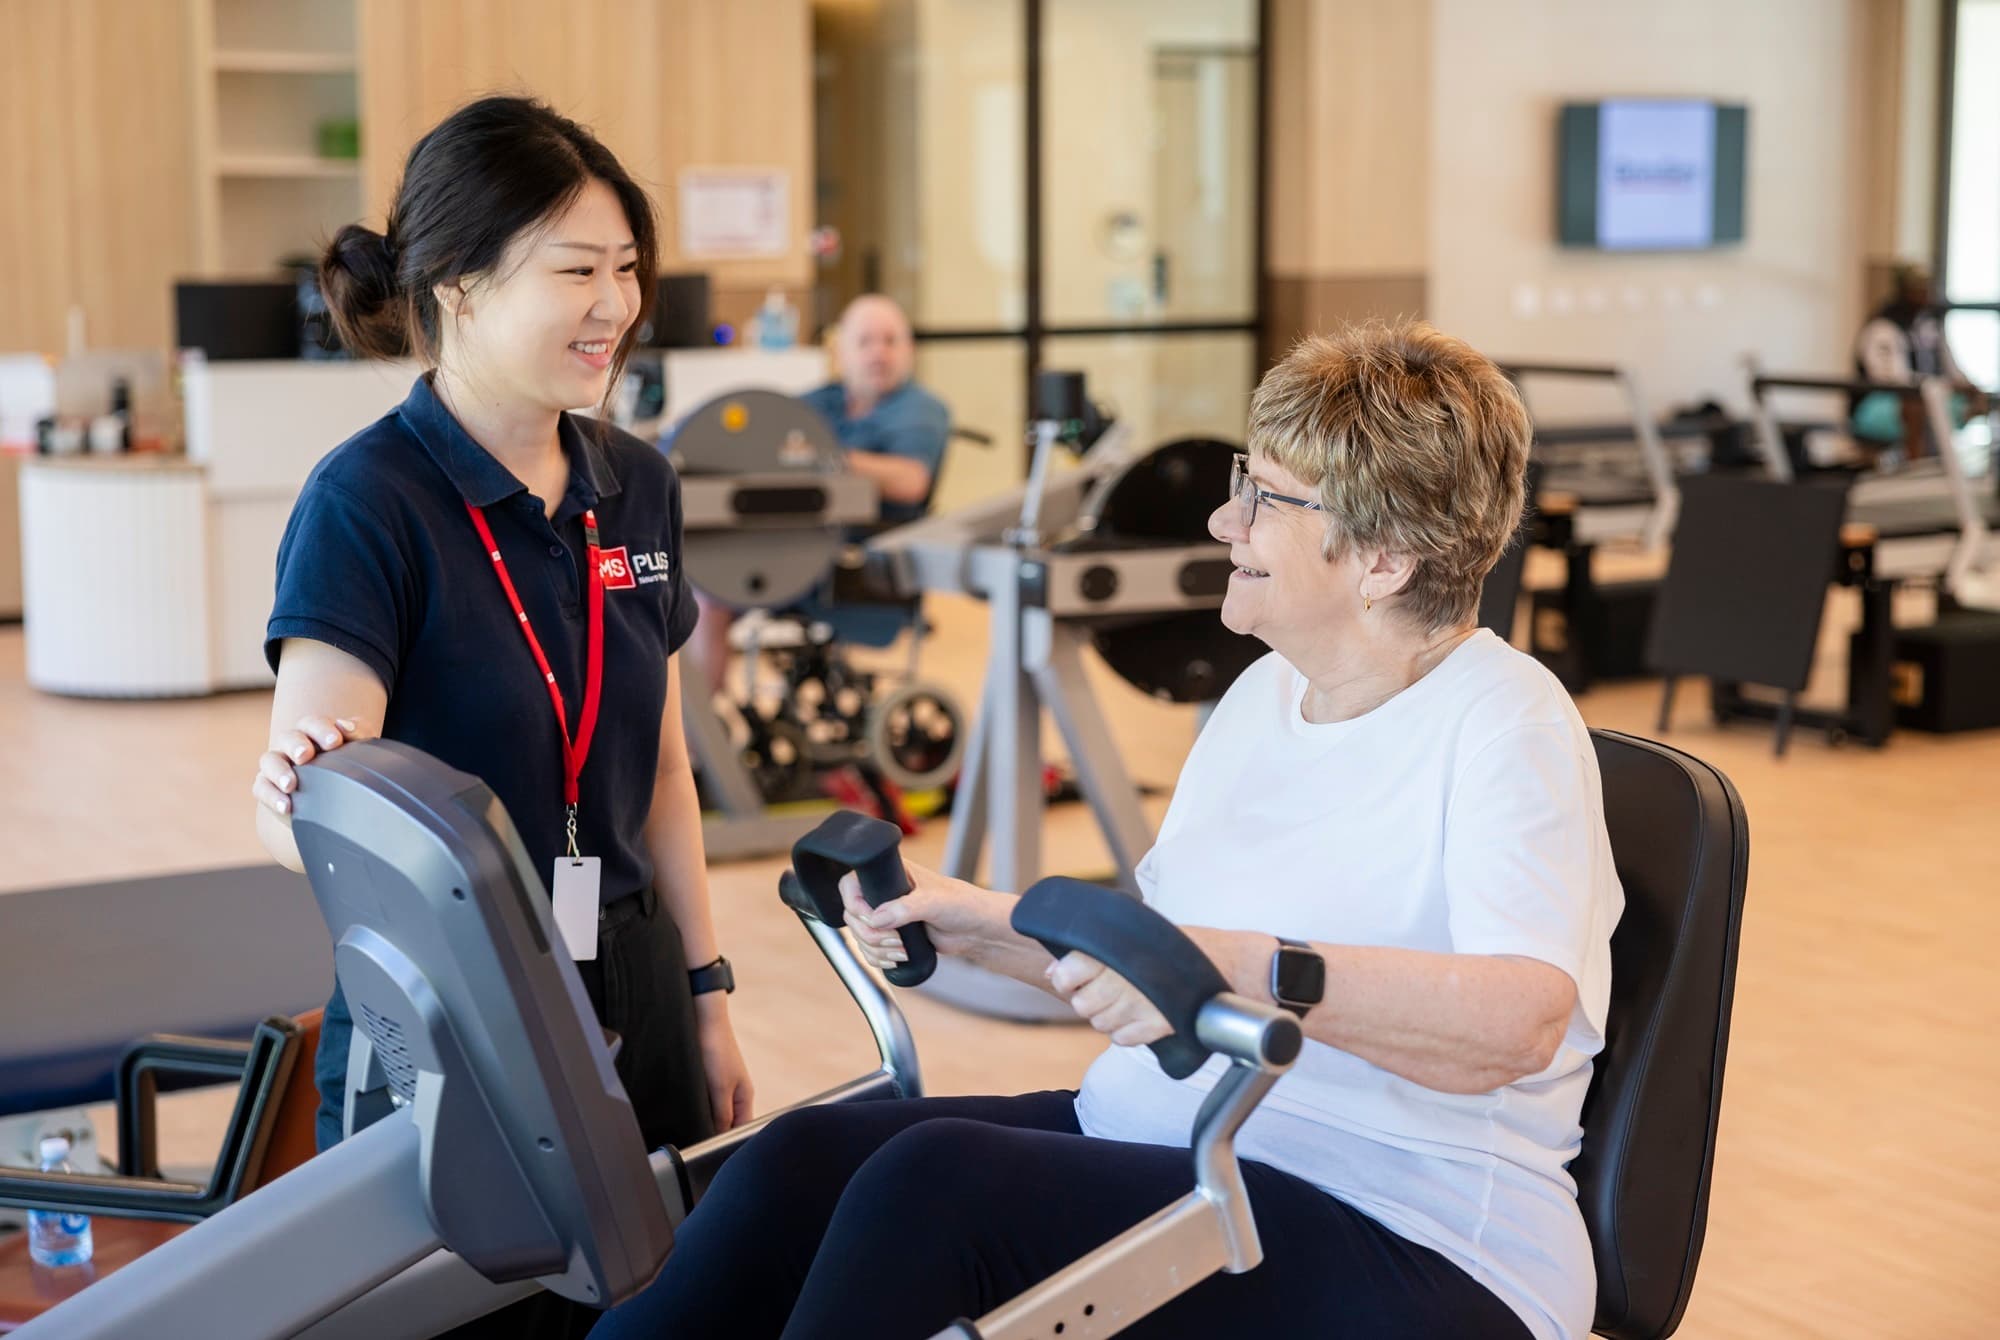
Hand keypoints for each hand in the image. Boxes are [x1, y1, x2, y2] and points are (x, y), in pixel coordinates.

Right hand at [252, 715, 363, 818]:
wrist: (338, 799)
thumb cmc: (347, 764)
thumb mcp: (358, 746)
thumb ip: (357, 731)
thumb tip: (346, 726)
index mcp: (312, 731)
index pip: (312, 724)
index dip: (322, 730)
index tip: (335, 742)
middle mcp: (291, 744)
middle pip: (288, 738)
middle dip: (296, 745)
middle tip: (305, 755)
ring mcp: (277, 764)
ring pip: (270, 760)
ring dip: (279, 771)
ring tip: (290, 784)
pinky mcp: (268, 786)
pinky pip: (262, 788)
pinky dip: (272, 796)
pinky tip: (286, 807)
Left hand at [694, 993, 753, 1130]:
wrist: (704, 1019)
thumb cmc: (717, 1050)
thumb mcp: (720, 1087)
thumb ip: (722, 1114)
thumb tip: (718, 1137)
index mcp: (745, 1097)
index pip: (740, 1130)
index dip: (726, 1142)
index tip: (708, 1151)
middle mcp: (736, 1094)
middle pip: (727, 1123)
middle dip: (713, 1132)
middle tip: (695, 1141)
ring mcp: (723, 1086)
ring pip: (715, 1112)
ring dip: (704, 1118)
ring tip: (689, 1124)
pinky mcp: (710, 1079)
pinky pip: (706, 1100)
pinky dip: (698, 1106)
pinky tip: (686, 1107)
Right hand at [839, 859, 1004, 974]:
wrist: (976, 931)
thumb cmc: (963, 905)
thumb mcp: (935, 902)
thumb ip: (906, 907)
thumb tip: (877, 918)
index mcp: (892, 873)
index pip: (852, 884)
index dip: (855, 904)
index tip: (871, 918)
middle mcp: (885, 893)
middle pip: (852, 915)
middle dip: (870, 934)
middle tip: (894, 939)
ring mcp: (887, 916)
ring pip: (860, 936)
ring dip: (876, 949)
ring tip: (901, 950)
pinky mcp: (892, 936)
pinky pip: (870, 950)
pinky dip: (878, 958)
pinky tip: (896, 958)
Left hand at [1046, 952, 1171, 1047]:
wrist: (1208, 958)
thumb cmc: (1158, 946)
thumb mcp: (1120, 940)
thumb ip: (1084, 954)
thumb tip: (1051, 973)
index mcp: (1110, 951)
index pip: (1064, 976)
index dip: (1067, 980)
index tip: (1077, 978)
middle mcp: (1122, 979)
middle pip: (1081, 1006)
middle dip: (1090, 1000)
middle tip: (1106, 990)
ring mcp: (1140, 1004)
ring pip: (1100, 1024)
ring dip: (1109, 1016)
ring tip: (1126, 999)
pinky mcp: (1157, 1025)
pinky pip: (1121, 1039)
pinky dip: (1127, 1030)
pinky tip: (1139, 1013)